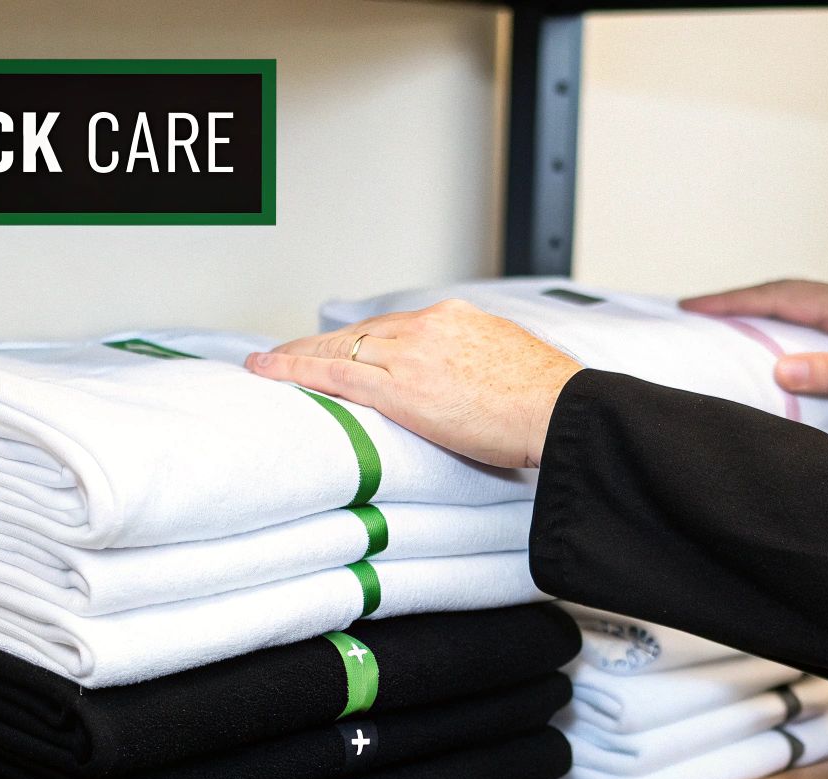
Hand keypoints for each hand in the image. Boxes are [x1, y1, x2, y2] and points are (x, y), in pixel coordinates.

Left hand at [244, 300, 581, 468]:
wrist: (560, 410)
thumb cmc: (549, 400)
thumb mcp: (513, 364)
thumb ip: (479, 365)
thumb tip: (470, 384)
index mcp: (457, 319)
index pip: (390, 327)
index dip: (356, 340)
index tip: (337, 348)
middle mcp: (428, 328)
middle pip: (357, 333)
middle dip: (317, 345)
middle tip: (283, 355)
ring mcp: (411, 355)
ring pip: (338, 350)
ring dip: (297, 358)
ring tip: (267, 367)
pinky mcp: (401, 388)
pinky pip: (335, 376)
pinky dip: (296, 372)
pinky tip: (270, 374)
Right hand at [680, 279, 827, 405]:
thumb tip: (782, 370)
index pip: (779, 297)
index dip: (733, 301)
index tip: (695, 305)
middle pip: (783, 290)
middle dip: (737, 298)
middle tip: (697, 309)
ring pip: (800, 296)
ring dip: (762, 303)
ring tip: (729, 318)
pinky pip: (817, 306)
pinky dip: (788, 312)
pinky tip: (785, 329)